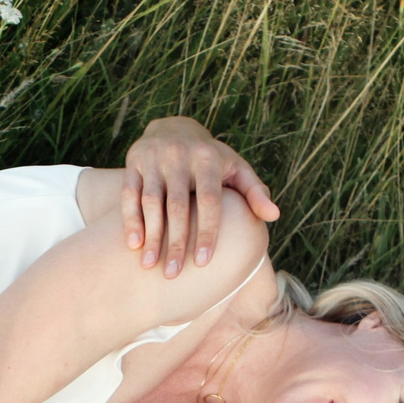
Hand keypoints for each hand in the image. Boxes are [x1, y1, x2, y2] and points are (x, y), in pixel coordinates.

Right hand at [120, 116, 279, 276]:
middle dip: (175, 242)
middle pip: (177, 206)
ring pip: (150, 202)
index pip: (209, 200)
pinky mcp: (133, 163)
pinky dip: (130, 220)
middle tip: (173, 274)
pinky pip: (129, 195)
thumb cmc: (212, 159)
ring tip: (150, 266)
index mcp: (208, 159)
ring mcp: (153, 159)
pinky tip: (134, 245)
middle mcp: (179, 156)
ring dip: (151, 235)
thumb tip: (274, 216)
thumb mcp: (236, 169)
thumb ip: (255, 192)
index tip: (204, 262)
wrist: (173, 128)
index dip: (207, 231)